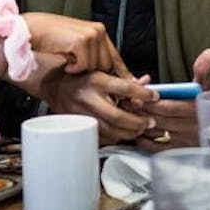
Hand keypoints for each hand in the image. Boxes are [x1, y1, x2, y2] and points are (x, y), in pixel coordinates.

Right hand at [21, 12, 130, 76]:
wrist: (31, 29)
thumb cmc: (49, 37)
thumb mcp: (76, 45)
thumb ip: (92, 54)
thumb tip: (108, 73)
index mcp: (98, 30)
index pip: (115, 56)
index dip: (121, 72)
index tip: (130, 83)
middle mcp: (98, 31)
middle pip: (107, 65)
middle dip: (94, 72)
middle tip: (79, 72)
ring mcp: (91, 35)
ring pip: (96, 67)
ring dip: (81, 69)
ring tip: (68, 62)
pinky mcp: (82, 41)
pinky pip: (84, 65)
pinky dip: (73, 67)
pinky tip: (65, 61)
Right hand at [38, 69, 157, 143]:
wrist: (55, 86)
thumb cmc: (80, 78)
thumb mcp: (103, 72)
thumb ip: (125, 80)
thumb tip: (145, 83)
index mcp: (97, 82)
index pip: (124, 88)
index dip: (143, 93)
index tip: (154, 96)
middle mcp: (90, 98)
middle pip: (118, 116)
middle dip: (138, 122)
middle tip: (150, 122)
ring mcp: (84, 114)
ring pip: (111, 131)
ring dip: (130, 132)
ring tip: (140, 129)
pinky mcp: (80, 126)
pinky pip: (102, 137)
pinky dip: (116, 137)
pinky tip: (124, 133)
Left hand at [134, 50, 209, 150]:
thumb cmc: (208, 107)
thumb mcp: (206, 87)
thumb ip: (203, 70)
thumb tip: (209, 53)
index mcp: (195, 109)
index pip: (168, 107)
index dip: (151, 102)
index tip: (139, 96)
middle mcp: (190, 127)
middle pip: (159, 119)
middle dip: (141, 111)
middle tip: (128, 103)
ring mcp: (183, 141)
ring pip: (155, 132)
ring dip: (140, 123)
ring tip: (129, 114)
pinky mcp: (177, 151)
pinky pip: (156, 148)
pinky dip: (143, 140)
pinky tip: (137, 132)